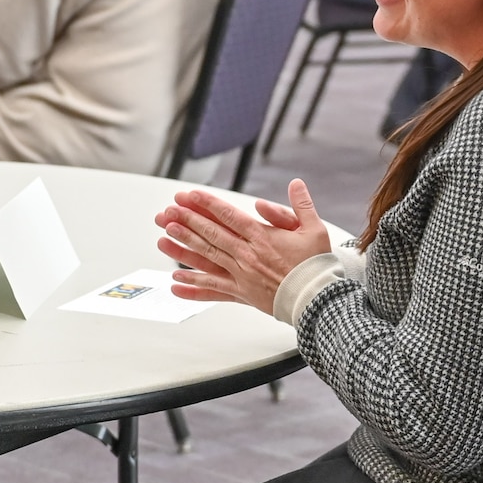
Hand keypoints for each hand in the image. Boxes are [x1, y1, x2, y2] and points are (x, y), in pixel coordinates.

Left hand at [154, 179, 332, 315]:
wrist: (317, 299)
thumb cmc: (315, 265)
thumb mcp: (314, 229)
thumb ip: (301, 205)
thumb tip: (295, 183)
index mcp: (262, 236)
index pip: (228, 215)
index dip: (207, 204)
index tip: (189, 196)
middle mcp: (247, 254)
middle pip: (211, 234)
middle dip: (187, 221)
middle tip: (167, 212)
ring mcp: (241, 274)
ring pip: (207, 257)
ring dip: (184, 247)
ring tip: (165, 237)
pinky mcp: (241, 293)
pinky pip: (213, 289)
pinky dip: (194, 285)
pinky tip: (176, 281)